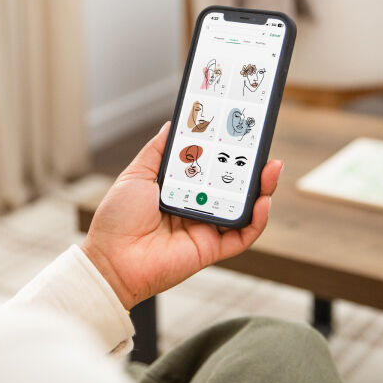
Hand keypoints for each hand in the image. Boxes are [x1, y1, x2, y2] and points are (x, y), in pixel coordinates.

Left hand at [81, 121, 281, 309]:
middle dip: (251, 166)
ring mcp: (206, 228)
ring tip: (271, 168)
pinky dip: (257, 220)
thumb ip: (158, 150)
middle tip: (262, 146)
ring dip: (262, 189)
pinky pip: (243, 235)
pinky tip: (262, 202)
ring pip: (244, 208)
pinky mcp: (212, 249)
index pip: (211, 166)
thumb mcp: (137, 174)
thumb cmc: (118, 218)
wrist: (110, 258)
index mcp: (179, 188)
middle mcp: (197, 207)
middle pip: (233, 185)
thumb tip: (173, 124)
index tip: (239, 131)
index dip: (226, 150)